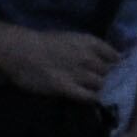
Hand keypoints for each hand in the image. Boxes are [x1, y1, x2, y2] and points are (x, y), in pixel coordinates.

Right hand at [0, 19, 119, 102]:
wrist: (23, 51)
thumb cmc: (42, 42)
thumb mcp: (70, 37)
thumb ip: (85, 46)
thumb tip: (96, 55)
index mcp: (89, 42)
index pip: (113, 54)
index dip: (112, 61)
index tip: (111, 65)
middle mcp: (89, 57)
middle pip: (106, 71)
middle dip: (102, 74)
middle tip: (95, 78)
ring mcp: (79, 73)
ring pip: (100, 83)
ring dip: (96, 86)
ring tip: (89, 88)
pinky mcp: (67, 88)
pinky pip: (87, 96)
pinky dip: (90, 97)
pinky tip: (88, 98)